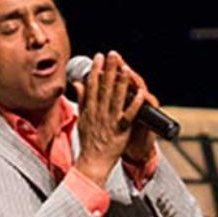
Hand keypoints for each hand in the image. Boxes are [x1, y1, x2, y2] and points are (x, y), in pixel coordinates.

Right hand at [74, 51, 153, 184]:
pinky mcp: (121, 130)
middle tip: (113, 54)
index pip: (92, 85)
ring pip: (117, 97)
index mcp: (90, 109)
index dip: (96, 70)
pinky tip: (139, 93)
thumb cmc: (88, 143)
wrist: (93, 162)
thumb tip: (78, 84)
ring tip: (125, 67)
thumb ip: (82, 100)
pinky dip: (134, 103)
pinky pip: (129, 114)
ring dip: (121, 82)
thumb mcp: (81, 119)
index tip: (99, 57)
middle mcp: (99, 112)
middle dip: (109, 69)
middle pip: (104, 87)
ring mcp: (110, 121)